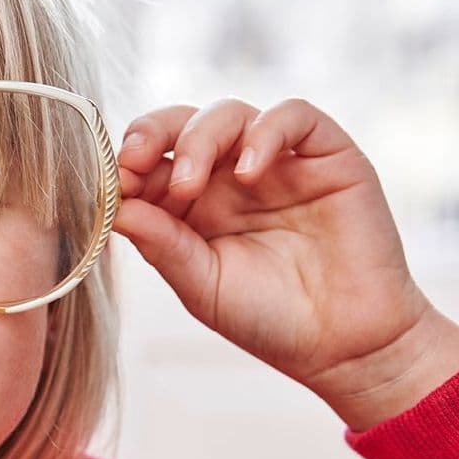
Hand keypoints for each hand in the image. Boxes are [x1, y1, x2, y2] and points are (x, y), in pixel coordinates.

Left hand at [111, 97, 458, 430]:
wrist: (345, 346)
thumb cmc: (268, 318)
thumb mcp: (201, 284)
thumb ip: (161, 244)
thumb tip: (114, 207)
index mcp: (190, 202)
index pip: (149, 159)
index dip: (126, 162)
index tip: (113, 183)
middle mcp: (228, 175)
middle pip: (181, 124)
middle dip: (151, 134)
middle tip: (136, 165)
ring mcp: (276, 162)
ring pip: (229, 113)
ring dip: (200, 139)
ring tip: (192, 185)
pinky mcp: (327, 156)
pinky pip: (294, 116)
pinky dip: (265, 131)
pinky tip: (249, 171)